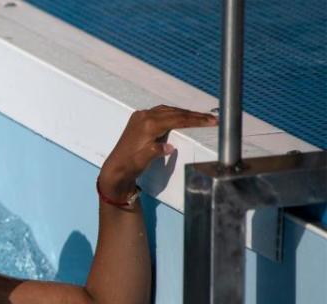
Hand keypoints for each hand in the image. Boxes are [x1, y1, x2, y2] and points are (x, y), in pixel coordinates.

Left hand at [99, 105, 216, 198]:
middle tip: (212, 118)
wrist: (116, 168)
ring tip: (201, 118)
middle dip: (194, 116)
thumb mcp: (144, 160)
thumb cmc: (131, 165)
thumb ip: (157, 151)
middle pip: (175, 113)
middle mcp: (144, 116)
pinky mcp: (139, 119)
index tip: (212, 121)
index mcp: (148, 124)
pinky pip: (161, 112)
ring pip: (168, 111)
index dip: (196, 120)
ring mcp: (141, 116)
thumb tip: (169, 147)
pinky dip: (173, 114)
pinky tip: (182, 117)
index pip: (177, 119)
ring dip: (184, 114)